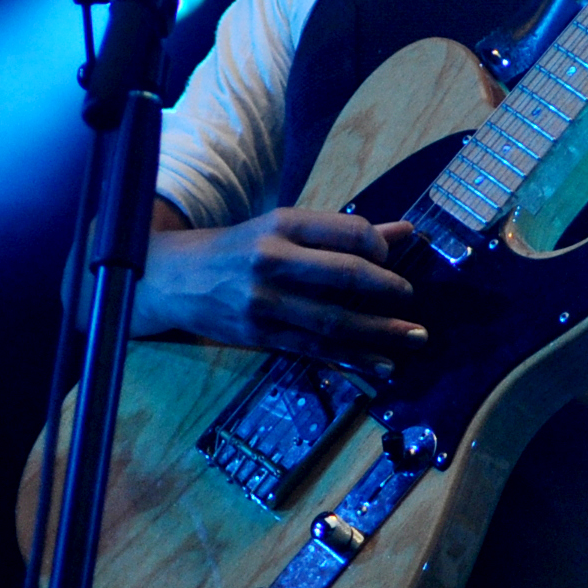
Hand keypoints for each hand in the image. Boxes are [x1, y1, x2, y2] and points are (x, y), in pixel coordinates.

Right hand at [135, 206, 428, 368]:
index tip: (391, 261)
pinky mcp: (260, 335)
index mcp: (283, 224)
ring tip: (414, 337)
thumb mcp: (284, 228)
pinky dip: (353, 357)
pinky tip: (380, 363)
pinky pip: (316, 349)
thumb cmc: (238, 248)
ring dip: (381, 332)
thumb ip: (344, 231)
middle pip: (346, 275)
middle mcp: (274, 259)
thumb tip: (406, 232)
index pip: (349, 232)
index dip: (380, 248)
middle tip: (412, 300)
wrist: (173, 277)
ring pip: (335, 319)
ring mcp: (265, 301)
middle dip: (389, 290)